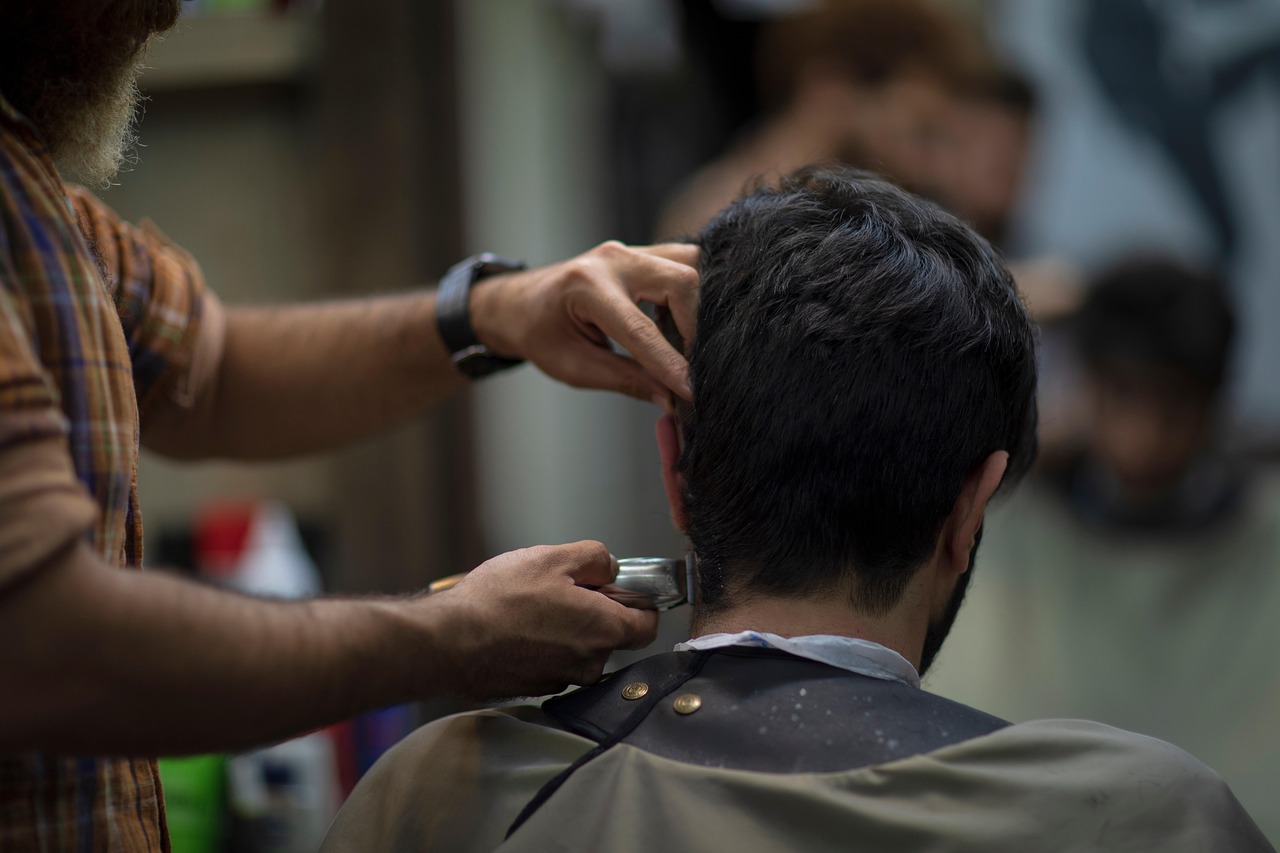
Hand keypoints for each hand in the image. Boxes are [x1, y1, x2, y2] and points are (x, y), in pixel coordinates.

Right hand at [425, 541, 658, 698]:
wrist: (449, 642)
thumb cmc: (501, 599)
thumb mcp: (553, 558)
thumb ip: (595, 558)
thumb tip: (610, 568)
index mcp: (604, 630)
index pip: (646, 625)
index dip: (637, 602)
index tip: (618, 588)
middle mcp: (589, 663)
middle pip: (610, 637)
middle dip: (594, 613)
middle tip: (560, 589)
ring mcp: (561, 680)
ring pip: (578, 651)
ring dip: (566, 631)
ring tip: (531, 608)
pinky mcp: (533, 689)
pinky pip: (551, 664)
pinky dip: (542, 647)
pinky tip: (515, 629)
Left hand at [470, 242, 698, 404]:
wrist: (521, 303)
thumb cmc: (540, 335)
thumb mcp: (576, 367)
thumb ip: (627, 380)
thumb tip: (671, 398)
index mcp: (586, 287)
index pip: (642, 331)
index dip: (671, 365)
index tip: (694, 392)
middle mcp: (613, 260)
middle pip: (681, 282)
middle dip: (697, 328)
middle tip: (697, 367)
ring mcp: (630, 251)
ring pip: (690, 265)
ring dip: (701, 307)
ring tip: (692, 346)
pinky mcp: (642, 253)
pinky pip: (685, 263)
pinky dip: (696, 293)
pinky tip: (689, 324)